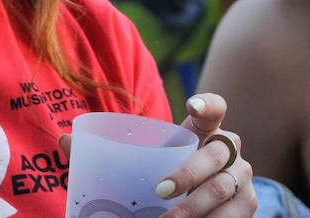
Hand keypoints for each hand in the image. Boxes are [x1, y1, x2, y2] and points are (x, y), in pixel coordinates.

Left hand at [56, 95, 254, 216]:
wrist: (196, 205)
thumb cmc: (165, 173)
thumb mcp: (143, 161)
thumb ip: (106, 151)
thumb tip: (61, 141)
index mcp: (204, 129)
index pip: (215, 108)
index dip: (209, 103)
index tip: (192, 105)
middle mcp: (230, 149)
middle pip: (216, 153)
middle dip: (189, 173)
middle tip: (159, 191)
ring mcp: (244, 177)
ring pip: (224, 189)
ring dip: (194, 209)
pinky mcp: (248, 206)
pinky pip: (234, 216)